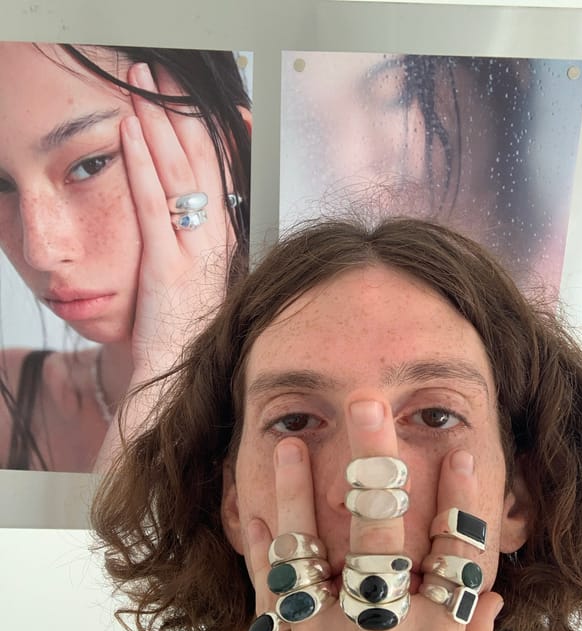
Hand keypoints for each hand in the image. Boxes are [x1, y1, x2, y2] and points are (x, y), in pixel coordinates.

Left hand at [121, 61, 235, 378]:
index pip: (214, 171)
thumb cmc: (187, 332)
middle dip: (176, 110)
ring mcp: (193, 252)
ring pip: (178, 173)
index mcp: (222, 240)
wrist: (180, 378)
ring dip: (157, 122)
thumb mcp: (199, 280)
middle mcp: (214, 240)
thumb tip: (189, 215)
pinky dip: (141, 164)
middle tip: (158, 72)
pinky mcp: (166, 266)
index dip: (199, 127)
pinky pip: (153, 205)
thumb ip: (197, 245)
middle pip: (197, 161)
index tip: (183, 96)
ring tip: (141, 83)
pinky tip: (130, 131)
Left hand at [248, 391, 501, 630]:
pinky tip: (251, 504)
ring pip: (312, 547)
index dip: (460, 493)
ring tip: (285, 440)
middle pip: (383, 531)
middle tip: (366, 405)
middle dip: (376, 463)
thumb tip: (491, 592)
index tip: (459, 445)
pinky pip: (269, 586)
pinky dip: (259, 541)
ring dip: (296, 488)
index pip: (458, 552)